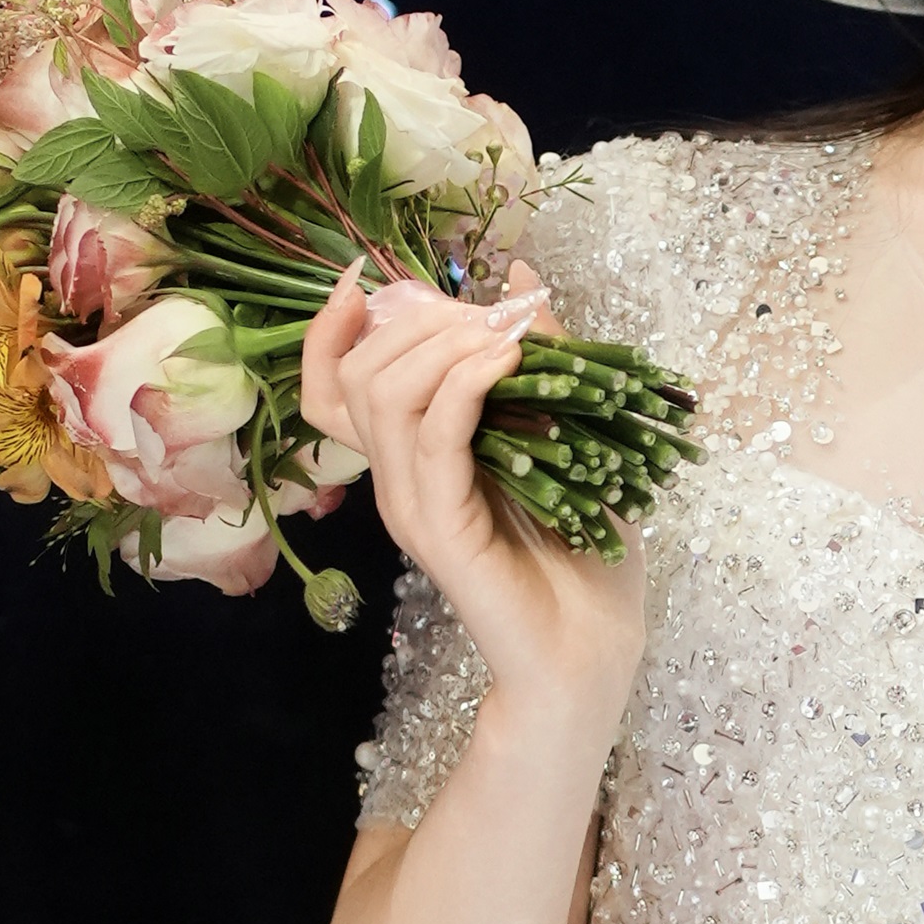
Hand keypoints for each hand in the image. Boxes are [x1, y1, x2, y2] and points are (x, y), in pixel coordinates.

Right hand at [304, 261, 643, 724]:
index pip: (332, 385)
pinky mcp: (441, 529)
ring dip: (445, 346)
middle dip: (418, 322)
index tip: (365, 278)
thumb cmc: (581, 548)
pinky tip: (507, 363)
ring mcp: (411, 505)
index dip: (332, 329)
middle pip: (358, 375)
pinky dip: (466, 384)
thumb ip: (535, 357)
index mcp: (409, 458)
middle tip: (488, 318)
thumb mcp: (563, 429)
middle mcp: (396, 480)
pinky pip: (433, 437)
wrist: (591, 647)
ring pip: (383, 396)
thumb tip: (516, 276)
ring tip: (505, 339)